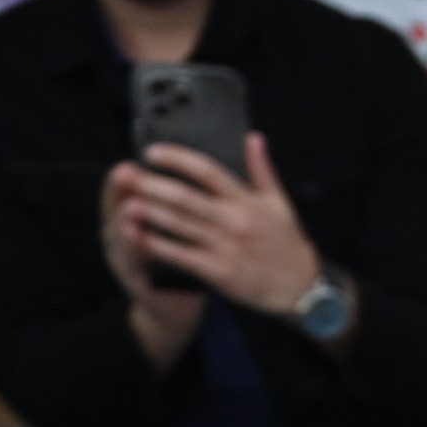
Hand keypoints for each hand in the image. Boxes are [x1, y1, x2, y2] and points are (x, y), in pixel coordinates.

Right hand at [97, 165, 207, 355]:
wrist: (179, 308)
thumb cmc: (184, 261)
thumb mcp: (181, 229)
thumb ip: (185, 203)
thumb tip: (206, 169)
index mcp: (136, 218)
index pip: (127, 191)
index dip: (131, 175)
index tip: (138, 156)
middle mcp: (123, 235)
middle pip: (118, 207)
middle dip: (121, 190)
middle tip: (125, 172)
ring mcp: (125, 258)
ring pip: (120, 234)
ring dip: (122, 219)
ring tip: (127, 204)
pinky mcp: (133, 281)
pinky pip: (132, 262)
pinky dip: (133, 249)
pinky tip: (135, 237)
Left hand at [120, 134, 325, 315]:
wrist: (300, 288)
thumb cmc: (287, 244)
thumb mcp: (280, 203)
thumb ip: (262, 170)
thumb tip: (253, 137)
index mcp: (247, 201)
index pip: (207, 171)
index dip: (177, 159)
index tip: (152, 153)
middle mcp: (235, 222)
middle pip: (185, 198)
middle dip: (152, 185)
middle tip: (127, 176)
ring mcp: (225, 247)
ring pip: (179, 225)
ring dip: (149, 214)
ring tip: (125, 202)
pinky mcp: (218, 272)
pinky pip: (180, 255)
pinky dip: (155, 245)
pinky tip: (137, 235)